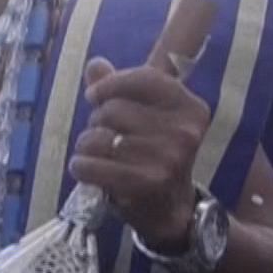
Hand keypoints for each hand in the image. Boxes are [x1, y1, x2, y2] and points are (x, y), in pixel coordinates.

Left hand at [68, 58, 210, 248]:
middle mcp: (184, 132)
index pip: (144, 78)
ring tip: (96, 154)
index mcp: (190, 107)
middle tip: (105, 136)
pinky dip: (81, 166)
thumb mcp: (148, 116)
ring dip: (86, 145)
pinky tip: (87, 169)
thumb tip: (95, 64)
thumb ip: (122, 87)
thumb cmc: (154, 154)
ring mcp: (166, 159)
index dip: (111, 84)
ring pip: (98, 137)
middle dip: (97, 121)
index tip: (94, 95)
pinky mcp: (144, 184)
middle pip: (113, 109)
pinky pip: (91, 165)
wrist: (171, 208)